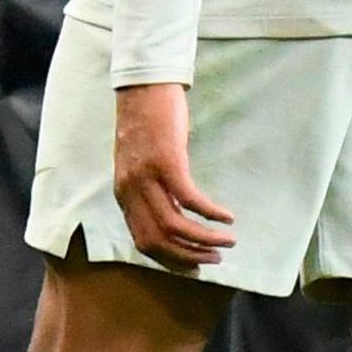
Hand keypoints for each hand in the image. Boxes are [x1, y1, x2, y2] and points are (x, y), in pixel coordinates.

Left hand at [111, 82, 234, 266]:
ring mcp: (147, 177)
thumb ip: (148, 189)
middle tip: (214, 260)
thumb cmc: (146, 123)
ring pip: (175, 226)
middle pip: (159, 240)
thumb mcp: (139, 164)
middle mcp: (131, 191)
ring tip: (227, 242)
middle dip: (189, 256)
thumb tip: (171, 212)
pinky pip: (190, 199)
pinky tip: (227, 217)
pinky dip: (210, 213)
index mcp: (124, 195)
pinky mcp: (166, 162)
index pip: (144, 242)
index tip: (194, 264)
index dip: (170, 260)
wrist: (143, 87)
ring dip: (204, 240)